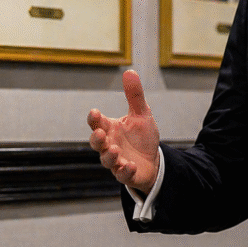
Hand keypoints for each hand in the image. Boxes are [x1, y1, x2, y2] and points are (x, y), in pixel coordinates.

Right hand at [87, 70, 160, 192]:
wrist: (153, 160)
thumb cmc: (142, 137)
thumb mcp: (142, 114)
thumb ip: (134, 95)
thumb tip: (129, 71)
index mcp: (110, 129)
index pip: (97, 122)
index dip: (94, 118)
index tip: (95, 112)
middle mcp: (109, 144)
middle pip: (96, 143)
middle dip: (96, 139)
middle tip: (100, 133)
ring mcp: (117, 160)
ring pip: (106, 160)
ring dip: (109, 155)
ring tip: (115, 149)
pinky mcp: (126, 174)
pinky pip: (122, 175)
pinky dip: (125, 171)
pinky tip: (130, 165)